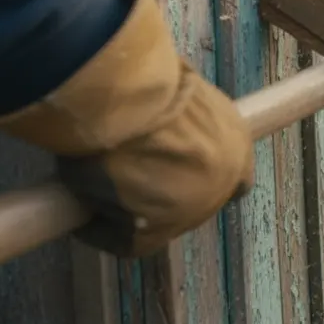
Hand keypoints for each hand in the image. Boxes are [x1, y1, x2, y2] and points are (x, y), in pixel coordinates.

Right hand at [0, 0, 254, 256]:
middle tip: (124, 170)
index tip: (172, 165)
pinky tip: (85, 197)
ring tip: (100, 173)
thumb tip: (164, 83)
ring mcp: (194, 210)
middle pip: (190, 198)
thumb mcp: (182, 89)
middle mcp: (226, 182)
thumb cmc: (149, 82)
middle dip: (160, 189)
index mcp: (238, 144)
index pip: (232, 172)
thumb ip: (184, 106)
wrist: (131, 102)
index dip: (198, 169)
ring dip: (125, 202)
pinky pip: (123, 240)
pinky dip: (99, 226)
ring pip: (152, 217)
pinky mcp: (156, 234)